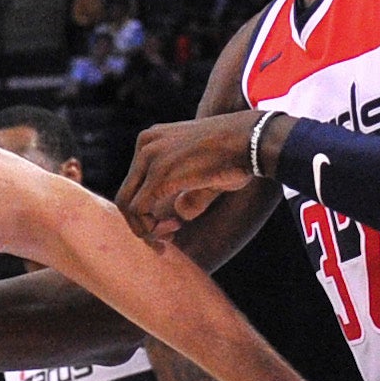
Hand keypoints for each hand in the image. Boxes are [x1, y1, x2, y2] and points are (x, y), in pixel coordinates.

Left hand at [115, 110, 261, 244]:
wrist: (253, 140)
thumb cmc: (237, 155)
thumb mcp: (205, 175)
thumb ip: (189, 193)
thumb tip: (179, 214)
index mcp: (152, 140)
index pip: (134, 184)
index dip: (146, 213)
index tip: (171, 226)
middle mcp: (145, 145)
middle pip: (126, 195)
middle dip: (142, 224)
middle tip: (166, 240)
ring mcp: (149, 156)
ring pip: (127, 205)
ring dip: (146, 229)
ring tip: (171, 236)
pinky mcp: (159, 173)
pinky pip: (138, 209)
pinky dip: (150, 227)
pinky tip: (174, 229)